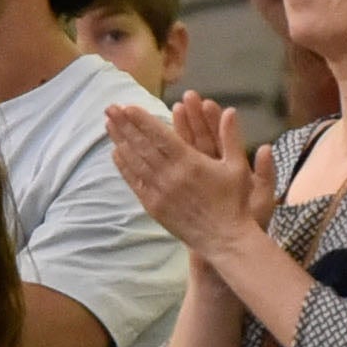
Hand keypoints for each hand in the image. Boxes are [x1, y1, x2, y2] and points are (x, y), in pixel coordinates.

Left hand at [105, 93, 269, 249]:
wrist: (224, 239)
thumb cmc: (234, 202)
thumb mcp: (238, 167)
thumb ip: (231, 137)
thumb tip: (230, 110)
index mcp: (190, 163)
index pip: (160, 136)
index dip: (143, 120)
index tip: (128, 106)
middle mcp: (170, 176)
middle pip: (142, 146)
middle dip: (125, 125)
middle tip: (110, 108)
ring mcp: (160, 192)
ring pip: (135, 162)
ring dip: (120, 141)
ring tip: (108, 124)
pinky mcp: (154, 207)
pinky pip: (135, 183)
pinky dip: (124, 167)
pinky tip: (116, 153)